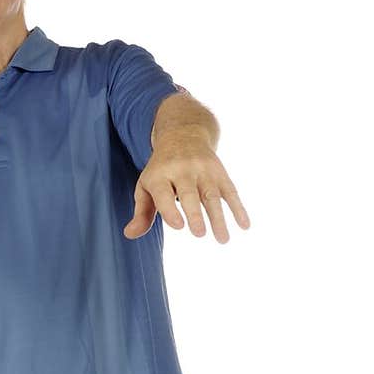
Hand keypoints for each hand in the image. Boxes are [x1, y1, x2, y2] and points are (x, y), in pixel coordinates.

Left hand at [124, 139, 250, 243]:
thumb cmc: (161, 169)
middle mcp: (182, 170)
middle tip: (199, 234)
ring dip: (219, 217)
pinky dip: (239, 208)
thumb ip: (141, 212)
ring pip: (212, 195)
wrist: (183, 133)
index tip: (179, 226)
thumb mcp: (146, 186)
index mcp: (160, 174)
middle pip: (190, 193)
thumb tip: (129, 234)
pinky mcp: (220, 172)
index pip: (164, 193)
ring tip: (223, 240)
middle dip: (195, 213)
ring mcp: (204, 170)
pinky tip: (245, 225)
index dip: (170, 209)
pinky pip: (231, 191)